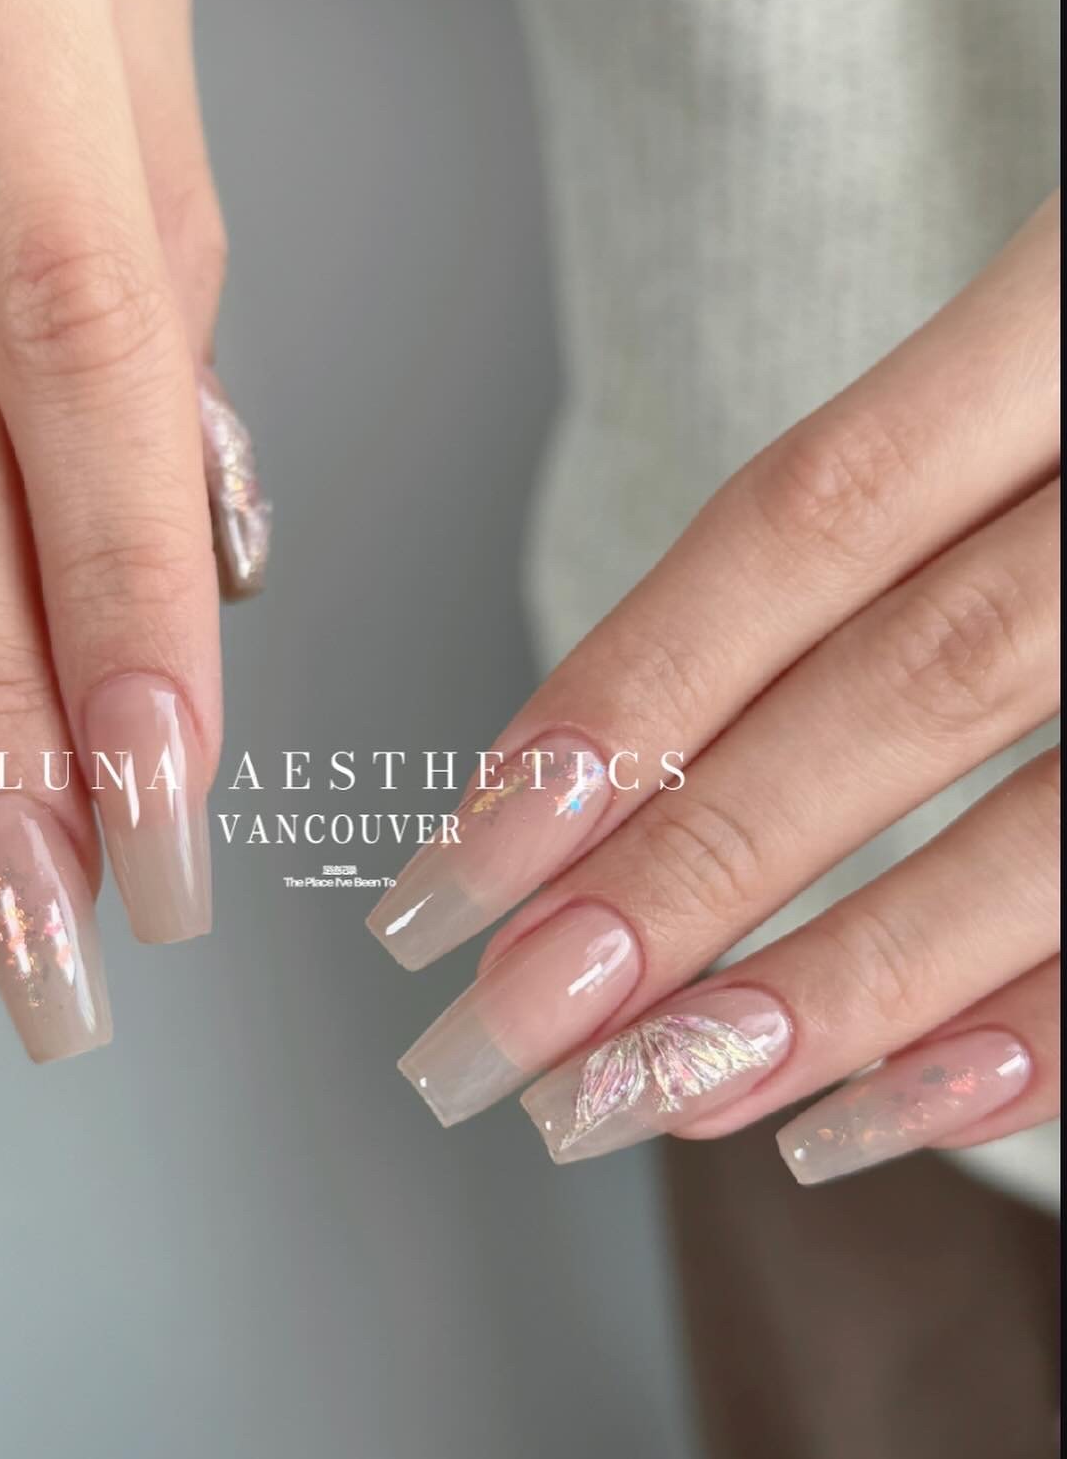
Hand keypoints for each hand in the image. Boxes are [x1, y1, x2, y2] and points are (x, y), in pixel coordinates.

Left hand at [373, 195, 1058, 1183]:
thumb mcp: (1039, 349)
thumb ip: (890, 523)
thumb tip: (618, 758)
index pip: (795, 529)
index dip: (612, 707)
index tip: (452, 867)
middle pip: (904, 692)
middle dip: (682, 884)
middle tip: (504, 1035)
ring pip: (1060, 826)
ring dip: (843, 988)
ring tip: (654, 1095)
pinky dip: (1043, 1027)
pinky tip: (888, 1110)